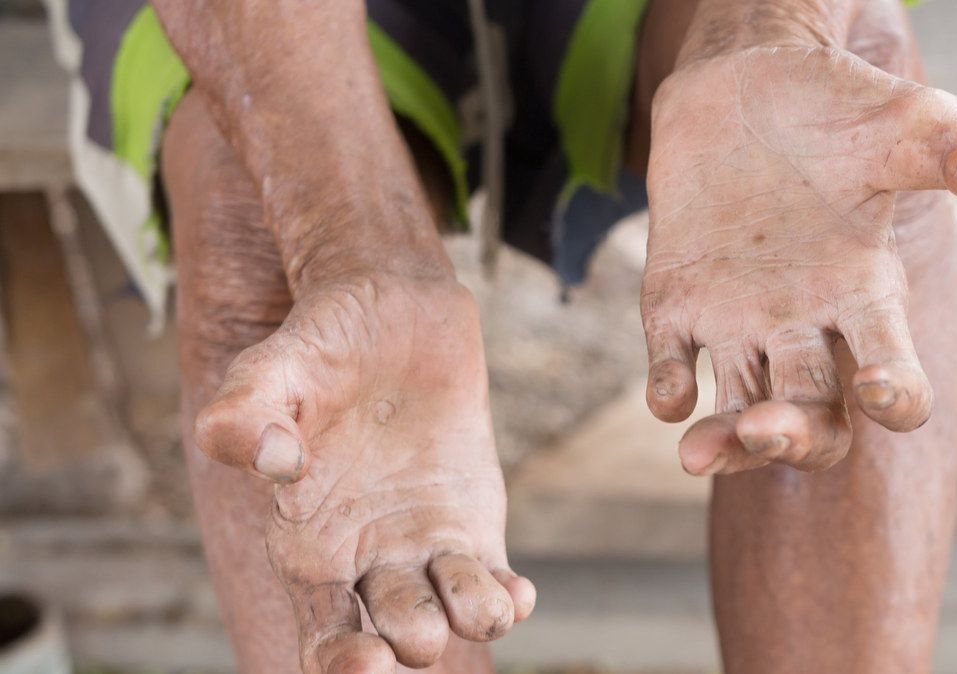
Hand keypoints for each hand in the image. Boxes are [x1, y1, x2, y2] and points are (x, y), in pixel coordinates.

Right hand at [194, 274, 534, 671]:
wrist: (393, 306)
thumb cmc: (320, 342)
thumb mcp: (272, 366)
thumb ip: (247, 410)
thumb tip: (269, 459)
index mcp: (305, 541)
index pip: (320, 629)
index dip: (338, 660)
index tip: (366, 660)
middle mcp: (365, 557)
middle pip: (391, 635)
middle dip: (410, 643)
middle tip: (421, 632)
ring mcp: (424, 542)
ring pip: (450, 613)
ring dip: (469, 620)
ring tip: (482, 605)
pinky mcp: (472, 521)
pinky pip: (491, 581)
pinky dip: (507, 599)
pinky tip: (517, 593)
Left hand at [642, 45, 956, 473]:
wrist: (746, 77)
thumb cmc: (839, 106)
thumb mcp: (907, 122)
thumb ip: (956, 150)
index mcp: (868, 296)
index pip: (896, 377)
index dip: (898, 398)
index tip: (885, 390)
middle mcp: (806, 324)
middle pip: (813, 418)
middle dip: (796, 438)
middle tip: (769, 428)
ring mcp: (739, 319)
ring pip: (740, 410)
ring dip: (726, 442)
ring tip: (698, 452)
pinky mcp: (677, 302)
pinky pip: (673, 366)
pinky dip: (669, 390)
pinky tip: (669, 396)